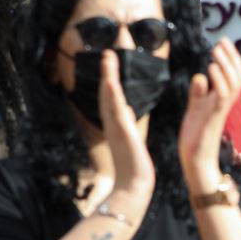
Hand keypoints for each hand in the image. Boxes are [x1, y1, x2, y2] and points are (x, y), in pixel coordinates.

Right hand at [98, 50, 155, 214]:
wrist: (132, 186)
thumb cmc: (133, 167)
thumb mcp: (131, 139)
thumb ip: (125, 123)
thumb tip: (126, 109)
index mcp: (117, 124)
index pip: (111, 97)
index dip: (110, 78)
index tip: (111, 62)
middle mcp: (113, 124)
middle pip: (107, 93)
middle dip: (107, 72)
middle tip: (107, 53)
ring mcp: (116, 128)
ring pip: (109, 98)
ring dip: (108, 77)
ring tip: (108, 58)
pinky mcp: (123, 134)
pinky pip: (116, 112)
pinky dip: (112, 97)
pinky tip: (111, 82)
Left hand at [180, 39, 240, 195]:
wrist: (196, 161)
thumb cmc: (195, 138)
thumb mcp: (195, 110)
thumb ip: (198, 94)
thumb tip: (199, 76)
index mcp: (220, 101)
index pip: (232, 76)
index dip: (230, 59)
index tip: (222, 42)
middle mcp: (224, 104)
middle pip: (237, 76)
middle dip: (231, 57)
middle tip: (221, 42)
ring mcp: (221, 110)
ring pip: (233, 84)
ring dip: (225, 65)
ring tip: (215, 51)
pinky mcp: (214, 118)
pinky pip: (222, 96)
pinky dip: (218, 81)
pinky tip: (210, 68)